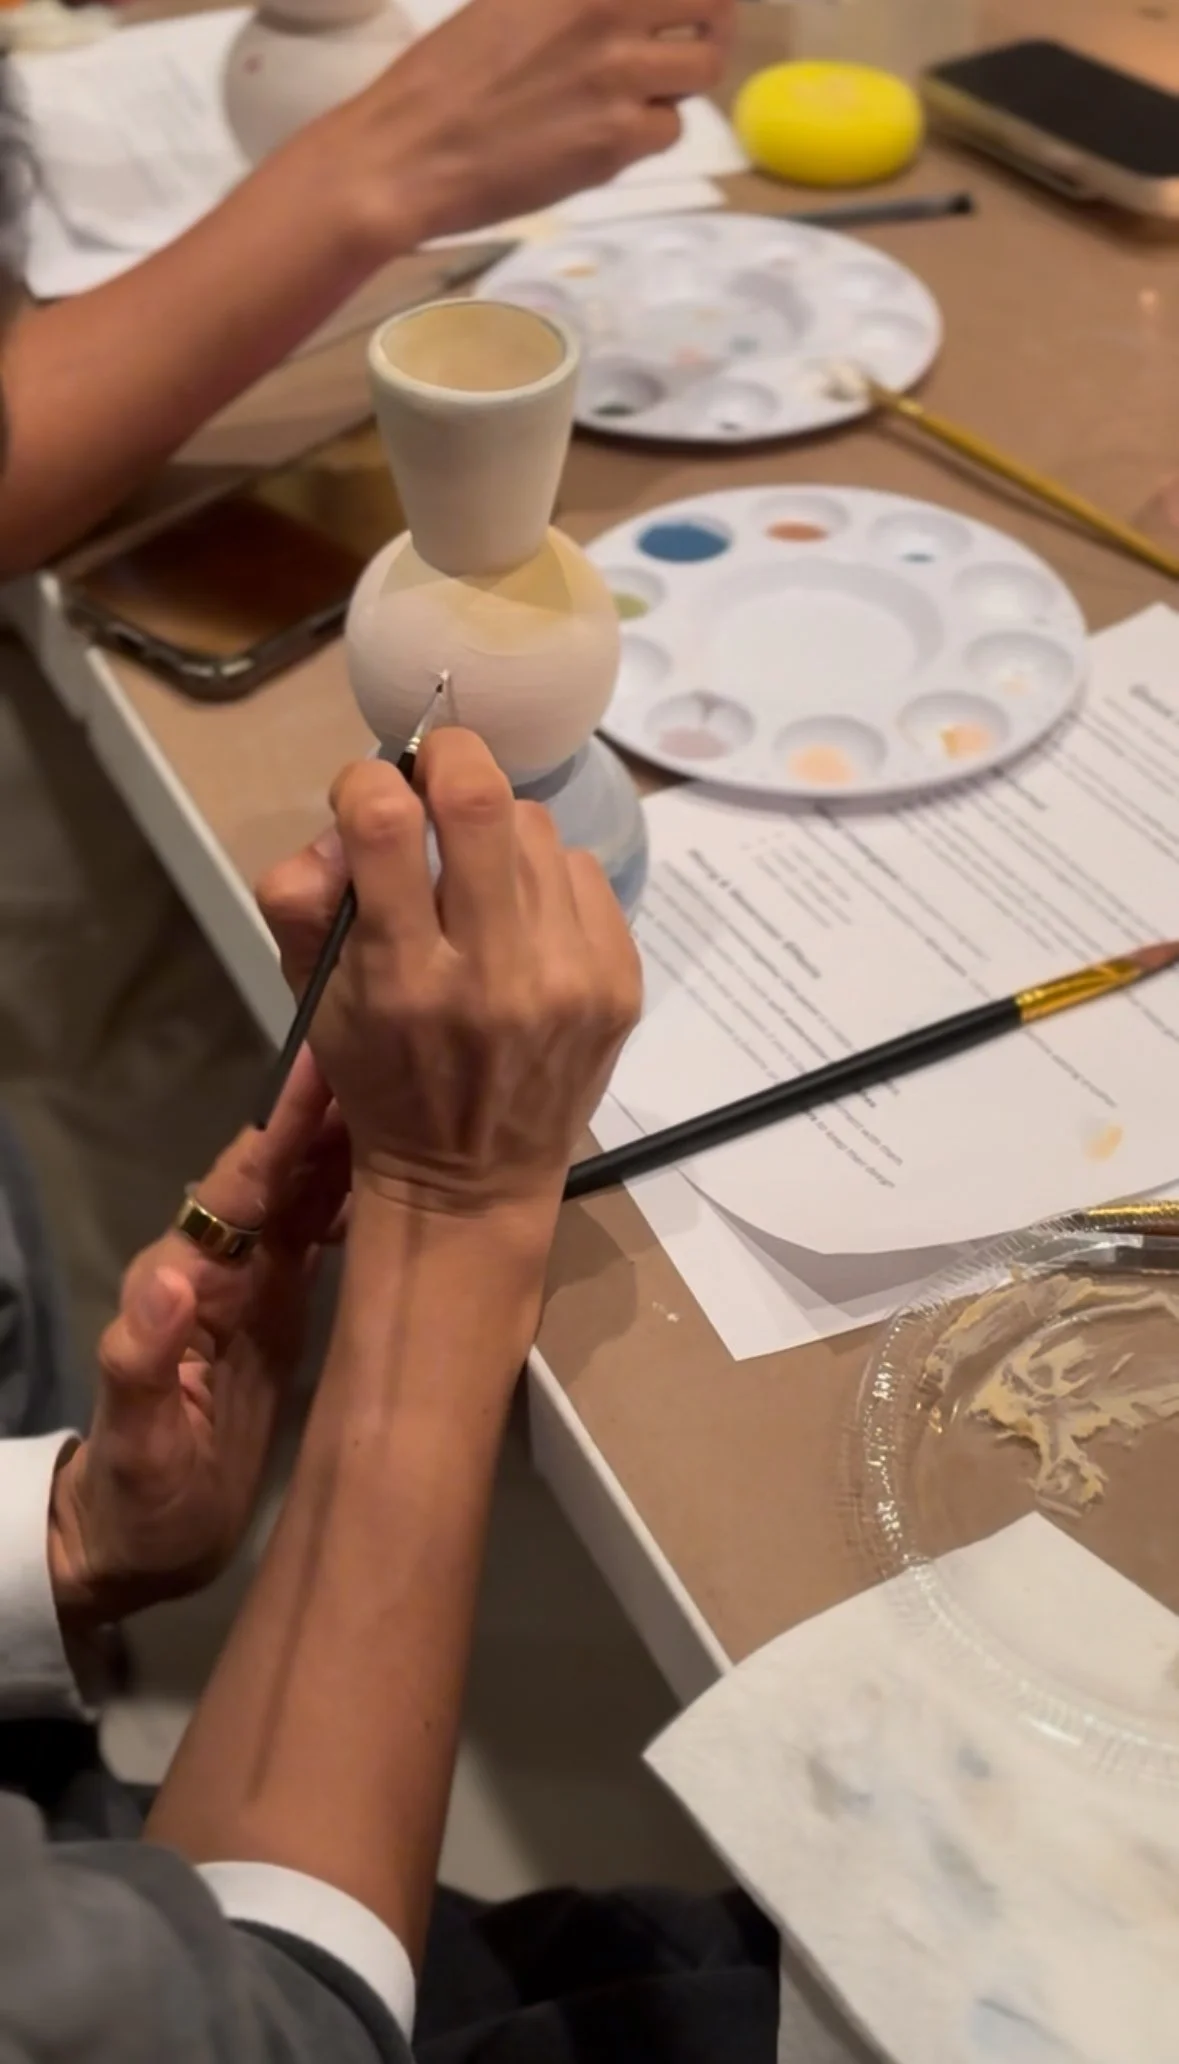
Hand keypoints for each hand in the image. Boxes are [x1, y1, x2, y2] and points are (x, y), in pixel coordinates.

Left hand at [48, 1054, 350, 1631]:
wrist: (139, 1544)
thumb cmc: (139, 1498)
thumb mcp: (139, 1445)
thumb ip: (140, 1363)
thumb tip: (168, 1280)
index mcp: (185, 1282)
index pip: (238, 1188)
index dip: (283, 1128)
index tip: (329, 1068)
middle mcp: (218, 1266)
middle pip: (279, 1174)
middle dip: (333, 1116)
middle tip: (407, 1062)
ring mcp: (252, 1284)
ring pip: (305, 1194)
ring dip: (354, 1148)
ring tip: (423, 1107)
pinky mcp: (279, 1309)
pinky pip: (320, 1234)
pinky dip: (359, 1198)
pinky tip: (407, 1180)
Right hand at [258, 732, 640, 1248]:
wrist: (472, 1178)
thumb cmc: (382, 1078)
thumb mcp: (314, 1000)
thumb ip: (302, 899)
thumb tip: (345, 822)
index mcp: (402, 976)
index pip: (387, 823)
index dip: (369, 781)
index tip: (368, 794)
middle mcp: (492, 973)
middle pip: (482, 798)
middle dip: (451, 757)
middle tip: (435, 772)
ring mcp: (568, 977)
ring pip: (535, 827)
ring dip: (497, 829)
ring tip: (479, 878)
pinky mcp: (618, 982)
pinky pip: (583, 872)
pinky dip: (547, 877)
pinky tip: (526, 922)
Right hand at [323, 0, 733, 247]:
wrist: (406, 155)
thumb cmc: (442, 79)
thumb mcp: (507, 3)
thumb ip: (569, 2)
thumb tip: (618, 7)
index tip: (684, 3)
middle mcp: (605, 11)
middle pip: (713, 2)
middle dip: (712, 19)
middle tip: (693, 34)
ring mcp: (618, 76)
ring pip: (701, 69)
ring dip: (683, 79)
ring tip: (647, 89)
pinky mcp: (617, 139)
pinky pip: (669, 130)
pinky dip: (649, 133)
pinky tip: (608, 133)